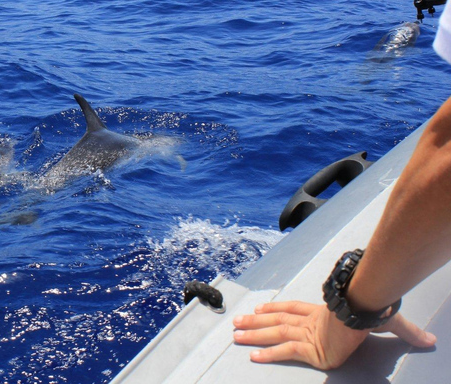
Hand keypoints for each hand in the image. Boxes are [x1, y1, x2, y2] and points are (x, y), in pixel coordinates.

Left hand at [232, 301, 435, 369]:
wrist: (367, 307)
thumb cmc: (373, 309)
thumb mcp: (386, 321)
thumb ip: (403, 332)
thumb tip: (428, 340)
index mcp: (323, 313)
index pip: (293, 309)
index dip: (275, 309)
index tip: (260, 308)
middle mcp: (311, 321)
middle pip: (277, 320)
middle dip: (255, 322)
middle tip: (235, 322)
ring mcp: (309, 333)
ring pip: (275, 333)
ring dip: (254, 334)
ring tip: (236, 334)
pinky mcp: (310, 347)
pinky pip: (286, 352)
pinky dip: (270, 353)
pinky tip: (254, 356)